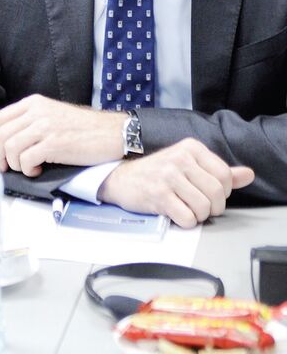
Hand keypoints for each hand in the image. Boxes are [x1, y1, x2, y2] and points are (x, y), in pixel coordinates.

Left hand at [0, 95, 126, 175]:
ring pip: (10, 148)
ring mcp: (45, 127)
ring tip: (25, 168)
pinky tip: (36, 171)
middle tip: (4, 166)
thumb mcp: (53, 114)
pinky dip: (27, 169)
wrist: (114, 133)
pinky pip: (26, 159)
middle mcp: (36, 112)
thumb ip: (31, 121)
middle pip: (0, 135)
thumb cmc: (84, 128)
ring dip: (13, 163)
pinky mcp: (54, 144)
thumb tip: (7, 139)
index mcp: (33, 103)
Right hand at [99, 138, 255, 227]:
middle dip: (213, 207)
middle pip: (216, 193)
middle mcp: (180, 158)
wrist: (121, 179)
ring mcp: (168, 176)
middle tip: (201, 207)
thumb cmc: (158, 174)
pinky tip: (177, 215)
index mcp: (191, 148)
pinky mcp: (158, 195)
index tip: (210, 193)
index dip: (223, 191)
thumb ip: (218, 171)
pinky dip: (186, 222)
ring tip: (188, 210)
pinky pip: (188, 218)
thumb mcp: (188, 165)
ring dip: (199, 216)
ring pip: (204, 208)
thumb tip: (248, 175)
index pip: (225, 175)